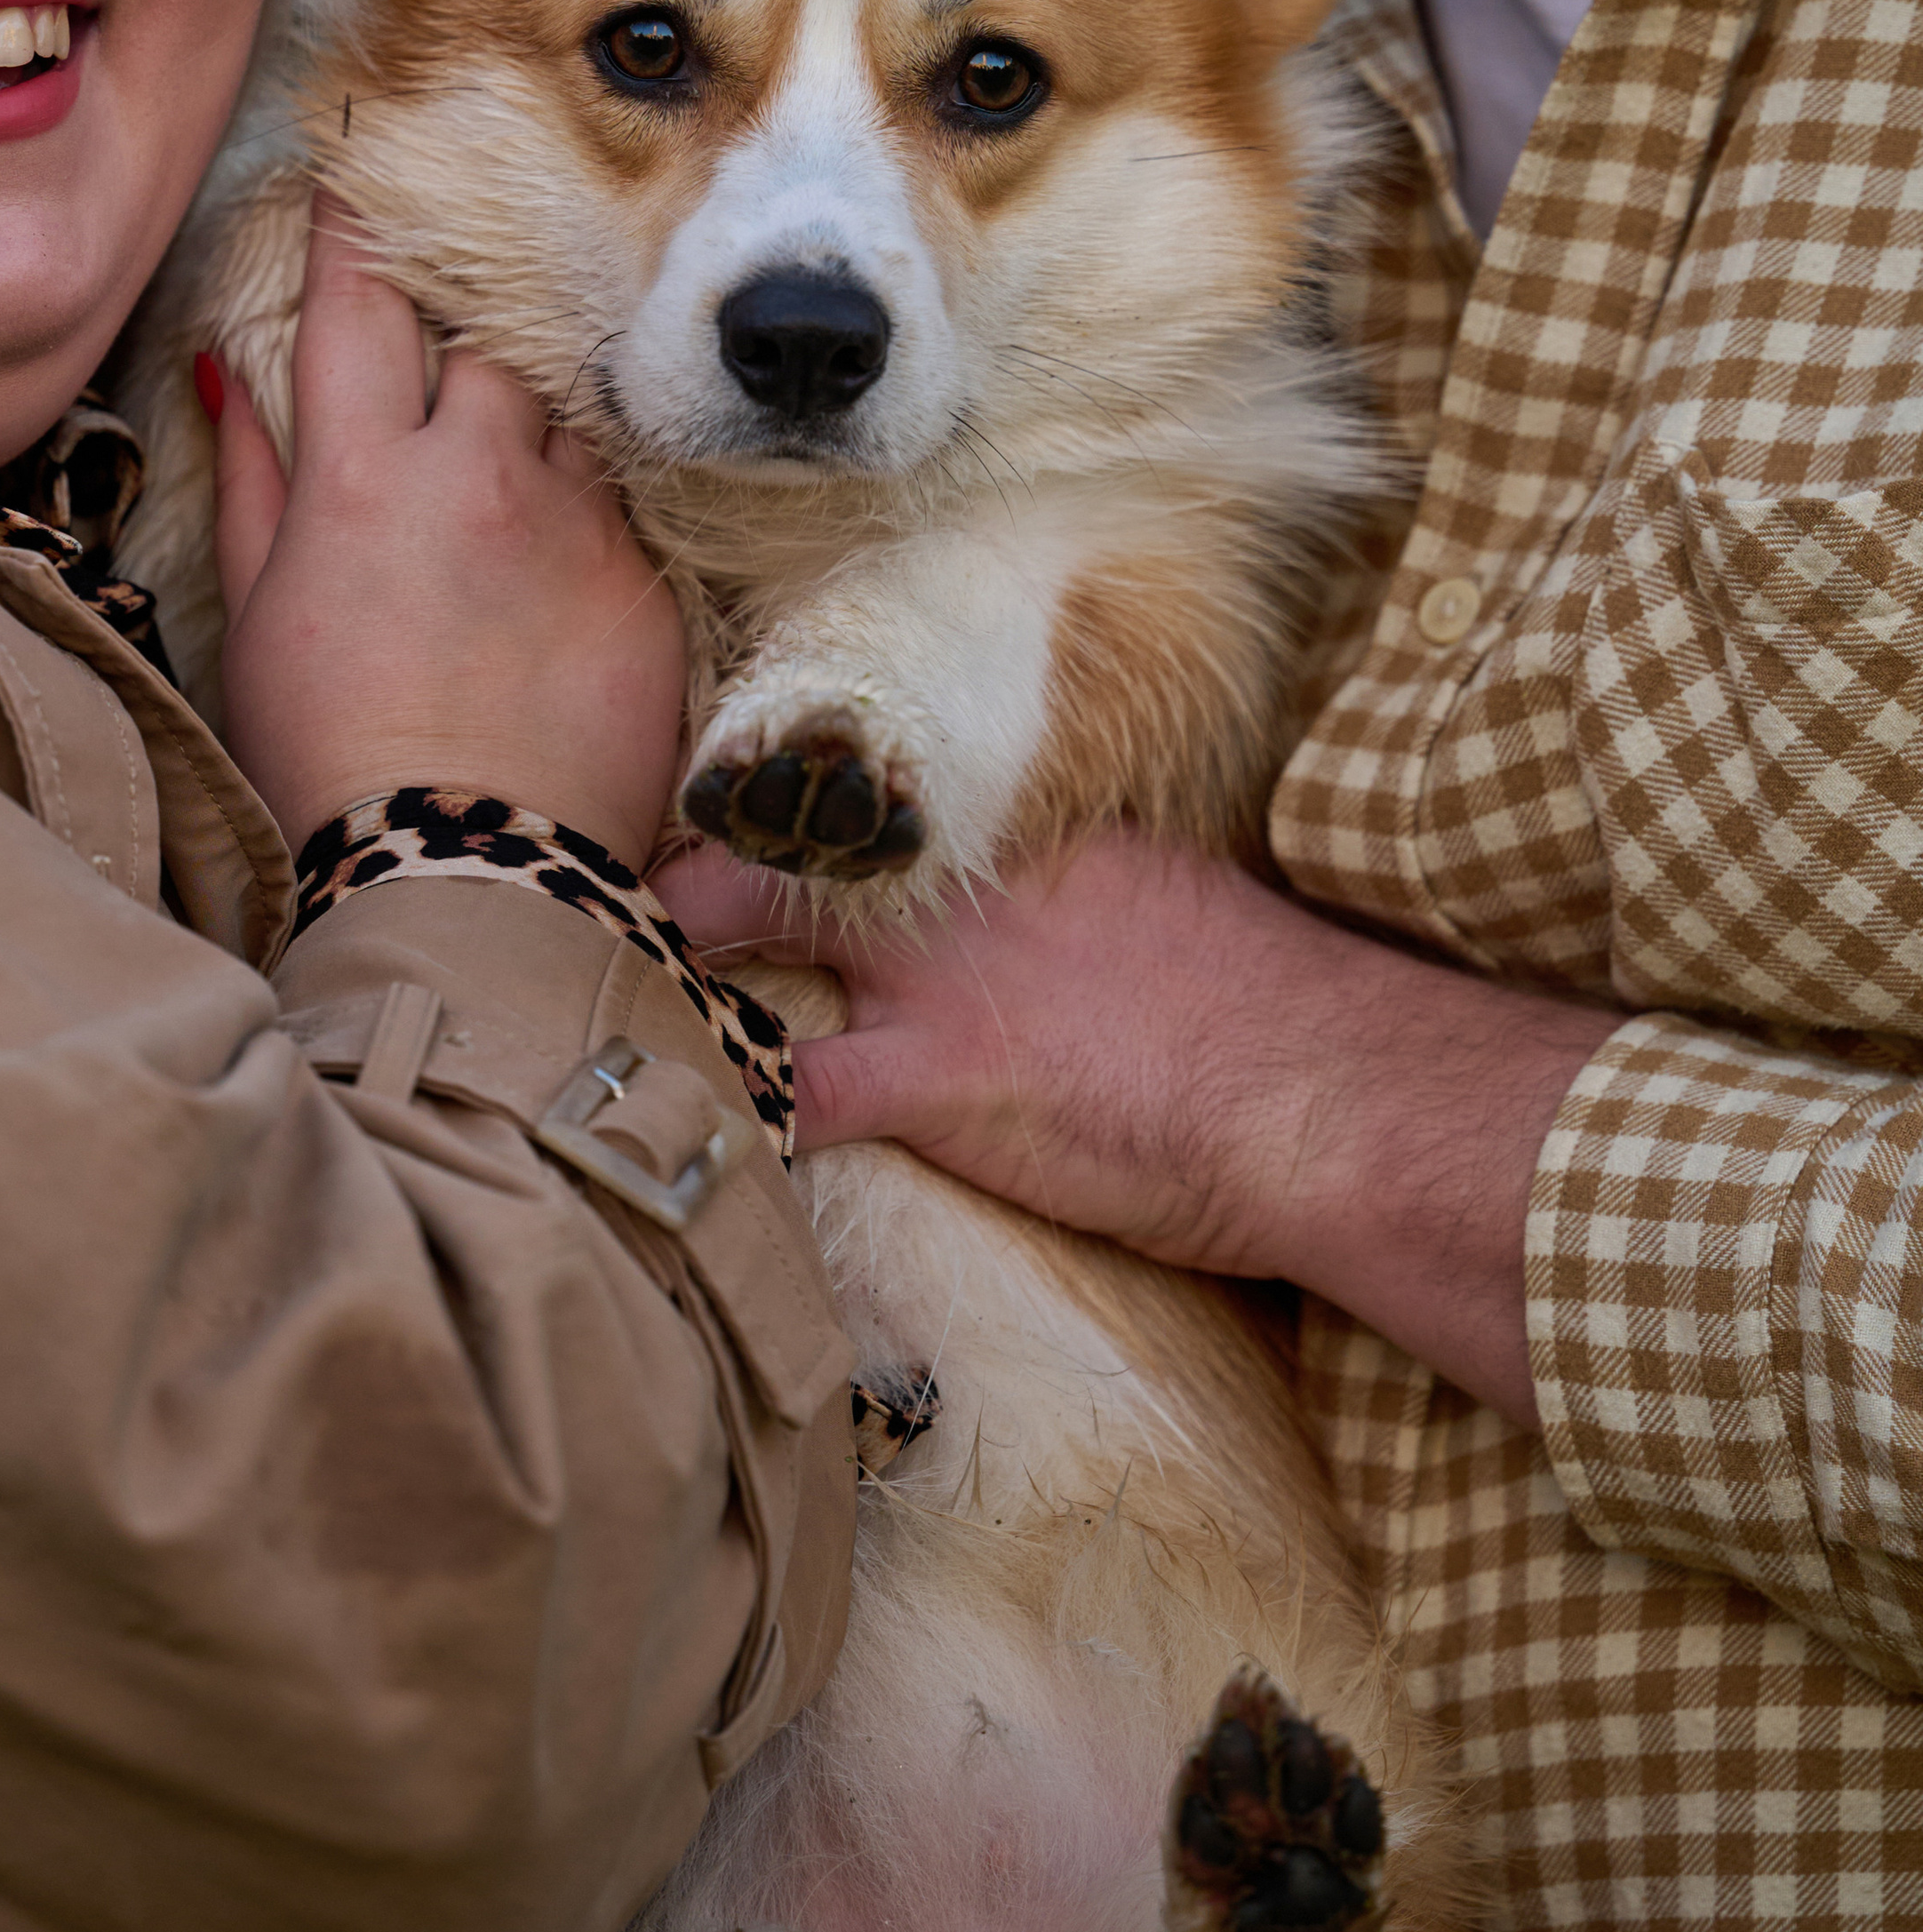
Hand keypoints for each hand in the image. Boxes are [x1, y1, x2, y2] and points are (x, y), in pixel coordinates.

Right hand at [211, 199, 686, 862]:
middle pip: (483, 333)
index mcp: (362, 478)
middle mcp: (476, 473)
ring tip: (513, 456)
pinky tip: (564, 555)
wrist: (470, 880)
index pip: (357, 306)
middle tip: (455, 324)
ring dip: (536, 413)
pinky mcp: (646, 579)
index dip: (356, 227)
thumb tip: (228, 376)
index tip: (358, 165)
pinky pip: (624, 502)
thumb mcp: (259, 620)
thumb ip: (254, 483)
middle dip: (466, 314)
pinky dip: (591, 507)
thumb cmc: (332, 760)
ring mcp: (575, 521)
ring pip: (566, 407)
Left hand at [656, 831, 1619, 1427]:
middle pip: (788, 846)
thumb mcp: (1173, 904)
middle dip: (697, 867)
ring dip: (680, 967)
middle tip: (629, 888)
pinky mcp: (935, 1083)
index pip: (876, 802)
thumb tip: (1076, 911)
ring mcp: (939, 976)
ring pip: (755, 944)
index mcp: (1022, 836)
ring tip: (606, 983)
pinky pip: (790, 1093)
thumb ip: (1092, 895)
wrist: (1324, 1088)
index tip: (737, 822)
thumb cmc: (1275, 1009)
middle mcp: (962, 883)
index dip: (793, 815)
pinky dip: (730, 1108)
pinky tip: (681, 1129)